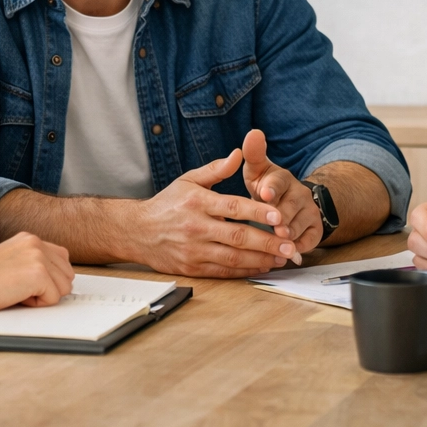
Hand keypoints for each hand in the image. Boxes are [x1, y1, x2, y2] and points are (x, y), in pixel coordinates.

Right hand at [0, 231, 75, 310]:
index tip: (30, 284)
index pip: (62, 259)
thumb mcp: (9, 260)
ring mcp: (39, 257)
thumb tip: (54, 278)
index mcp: (29, 239)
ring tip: (16, 292)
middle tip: (20, 289)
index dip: (50, 278)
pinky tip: (16, 296)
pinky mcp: (38, 274)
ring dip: (43, 296)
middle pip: (67, 274)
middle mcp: (37, 243)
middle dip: (49, 288)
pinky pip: (54, 298)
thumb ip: (31, 262)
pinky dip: (37, 304)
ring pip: (64, 287)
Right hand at [125, 147, 299, 277]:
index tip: (278, 215)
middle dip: (267, 241)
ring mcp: (194, 250)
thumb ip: (216, 169)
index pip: (233, 207)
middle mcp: (197, 227)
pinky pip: (223, 272)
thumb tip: (239, 154)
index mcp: (198, 202)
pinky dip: (245, 271)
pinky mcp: (193, 267)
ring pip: (233, 258)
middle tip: (290, 244)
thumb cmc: (167, 203)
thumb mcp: (188, 180)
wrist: (136, 231)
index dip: (257, 211)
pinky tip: (262, 266)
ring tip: (282, 257)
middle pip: (238, 236)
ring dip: (261, 259)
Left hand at [241, 129, 322, 260]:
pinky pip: (309, 241)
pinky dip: (300, 248)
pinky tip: (290, 254)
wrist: (290, 202)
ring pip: (299, 225)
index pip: (278, 181)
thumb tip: (253, 132)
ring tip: (281, 241)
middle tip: (274, 226)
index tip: (264, 193)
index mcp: (282, 178)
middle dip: (281, 216)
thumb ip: (254, 154)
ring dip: (290, 234)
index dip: (271, 188)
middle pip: (290, 206)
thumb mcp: (258, 170)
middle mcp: (299, 194)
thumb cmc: (266, 186)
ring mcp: (309, 212)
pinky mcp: (315, 230)